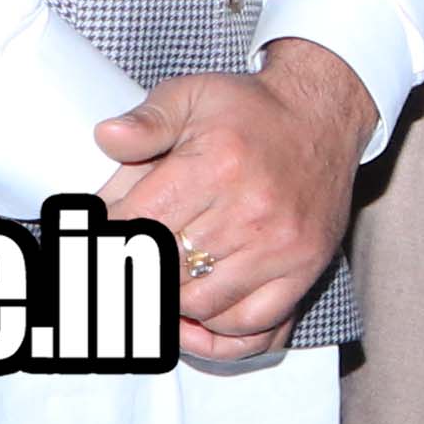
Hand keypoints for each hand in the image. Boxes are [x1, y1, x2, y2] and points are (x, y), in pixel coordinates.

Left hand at [94, 38, 374, 355]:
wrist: (323, 115)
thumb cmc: (252, 110)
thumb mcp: (192, 94)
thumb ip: (146, 120)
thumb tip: (106, 138)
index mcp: (216, 166)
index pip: (139, 225)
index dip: (108, 239)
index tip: (99, 241)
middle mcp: (251, 212)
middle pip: (166, 271)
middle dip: (135, 273)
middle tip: (122, 268)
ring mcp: (282, 247)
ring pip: (202, 305)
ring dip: (172, 303)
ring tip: (159, 285)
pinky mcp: (305, 268)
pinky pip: (254, 324)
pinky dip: (219, 329)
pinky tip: (199, 312)